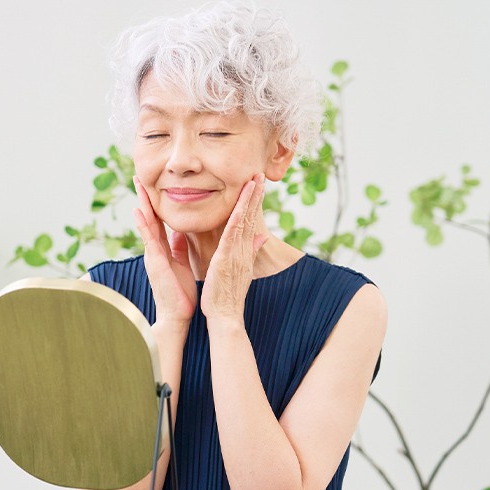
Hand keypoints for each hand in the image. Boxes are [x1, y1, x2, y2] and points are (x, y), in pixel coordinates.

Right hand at [133, 177, 197, 326]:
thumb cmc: (181, 293)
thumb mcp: (181, 264)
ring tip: (137, 184)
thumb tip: (181, 231)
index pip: (158, 221)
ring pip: (146, 223)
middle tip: (139, 176)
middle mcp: (155, 249)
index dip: (155, 203)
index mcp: (163, 250)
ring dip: (141, 203)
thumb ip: (179, 247)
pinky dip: (143, 224)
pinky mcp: (154, 262)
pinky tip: (138, 210)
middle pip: (149, 217)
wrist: (177, 316)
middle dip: (144, 197)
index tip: (151, 184)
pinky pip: (149, 239)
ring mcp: (152, 255)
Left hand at [201, 173, 268, 324]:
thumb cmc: (228, 295)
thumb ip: (251, 250)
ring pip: (244, 221)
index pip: (250, 220)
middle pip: (251, 216)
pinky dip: (236, 220)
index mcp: (244, 250)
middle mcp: (243, 250)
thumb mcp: (241, 269)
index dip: (254, 201)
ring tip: (254, 181)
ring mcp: (236, 254)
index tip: (257, 183)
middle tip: (260, 173)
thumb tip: (263, 236)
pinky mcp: (226, 260)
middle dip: (255, 194)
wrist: (226, 316)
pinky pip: (232, 237)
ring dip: (249, 201)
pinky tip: (239, 207)